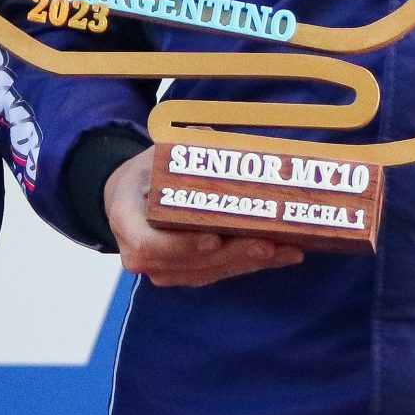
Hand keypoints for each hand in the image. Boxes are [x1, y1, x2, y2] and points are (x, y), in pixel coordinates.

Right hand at [105, 149, 302, 287]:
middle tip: (268, 242)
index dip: (183, 246)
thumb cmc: (147, 175)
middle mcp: (143, 255)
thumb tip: (212, 140)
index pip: (151, 245)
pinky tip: (285, 254)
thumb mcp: (154, 156)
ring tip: (287, 248)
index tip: (213, 237)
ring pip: (211, 272)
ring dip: (251, 262)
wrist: (131, 200)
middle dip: (233, 254)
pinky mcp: (188, 275)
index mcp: (127, 223)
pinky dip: (254, 264)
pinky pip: (222, 272)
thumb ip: (180, 150)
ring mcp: (166, 270)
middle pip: (191, 264)